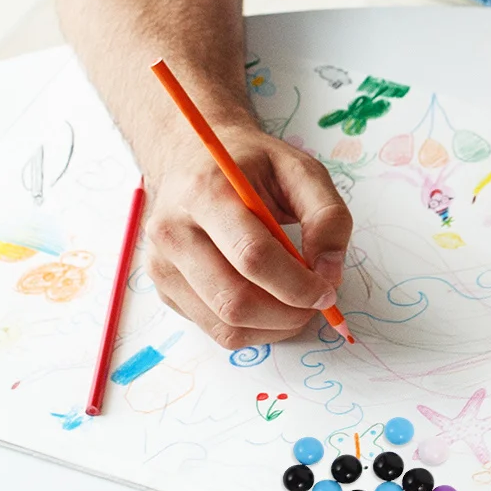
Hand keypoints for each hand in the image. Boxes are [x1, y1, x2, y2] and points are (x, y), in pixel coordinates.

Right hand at [143, 121, 352, 347]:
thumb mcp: (300, 171)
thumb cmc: (250, 166)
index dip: (297, 284)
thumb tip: (329, 274)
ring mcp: (161, 265)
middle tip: (317, 303)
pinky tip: (270, 304)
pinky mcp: (164, 290)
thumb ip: (327, 216)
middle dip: (288, 313)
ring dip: (274, 327)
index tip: (328, 291)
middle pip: (234, 301)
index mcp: (205, 193)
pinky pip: (215, 330)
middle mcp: (173, 232)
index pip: (252, 255)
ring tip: (297, 304)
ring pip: (225, 326)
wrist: (192, 160)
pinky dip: (254, 329)